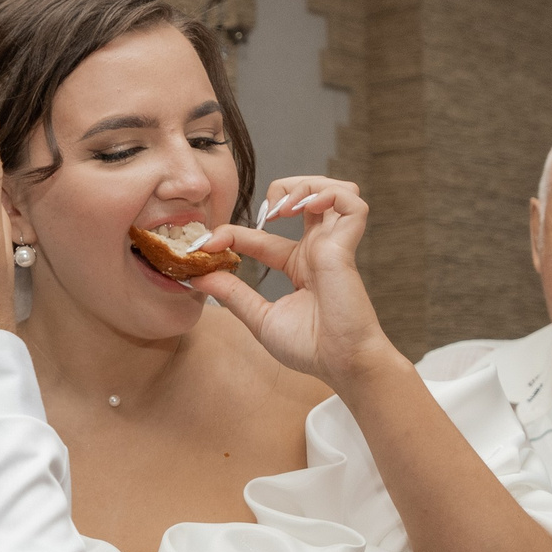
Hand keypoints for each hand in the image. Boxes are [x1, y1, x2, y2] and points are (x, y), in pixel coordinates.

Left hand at [192, 175, 397, 384]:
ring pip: (331, 190)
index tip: (205, 244)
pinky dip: (328, 194)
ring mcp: (333, 245)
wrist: (341, 364)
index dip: (232, 234)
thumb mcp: (260, 317)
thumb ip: (233, 293)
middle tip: (260, 214)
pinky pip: (352, 202)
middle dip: (281, 190)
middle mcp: (316, 250)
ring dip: (305, 186)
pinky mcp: (346, 246)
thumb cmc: (311, 348)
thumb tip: (199, 275)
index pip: (262, 236)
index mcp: (299, 265)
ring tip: (282, 207)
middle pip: (306, 197)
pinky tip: (304, 208)